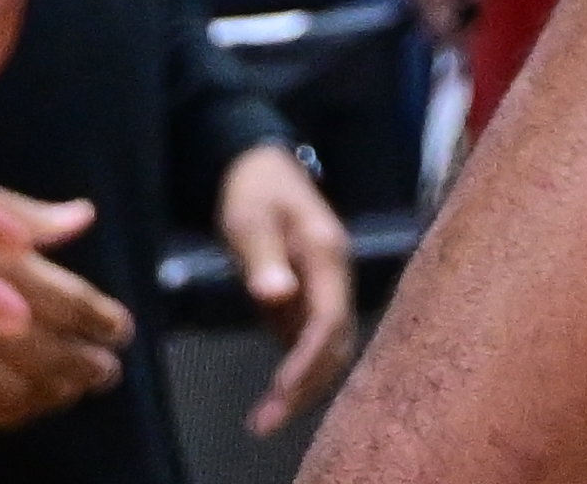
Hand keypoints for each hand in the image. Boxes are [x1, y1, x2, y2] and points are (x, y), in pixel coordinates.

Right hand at [0, 226, 131, 434]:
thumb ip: (30, 216)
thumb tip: (85, 217)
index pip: (63, 302)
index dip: (99, 318)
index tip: (120, 327)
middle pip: (45, 351)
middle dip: (85, 363)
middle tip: (110, 368)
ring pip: (15, 388)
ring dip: (55, 392)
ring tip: (80, 386)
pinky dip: (13, 413)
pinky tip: (34, 404)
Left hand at [217, 139, 366, 437]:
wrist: (261, 165)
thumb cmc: (254, 189)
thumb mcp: (249, 218)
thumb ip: (263, 258)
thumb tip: (277, 297)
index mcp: (327, 255)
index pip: (328, 319)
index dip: (307, 359)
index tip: (280, 389)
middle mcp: (337, 277)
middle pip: (335, 343)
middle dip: (306, 386)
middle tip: (267, 421)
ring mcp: (328, 288)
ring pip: (329, 348)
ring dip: (304, 385)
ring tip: (267, 418)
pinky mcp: (314, 297)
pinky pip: (315, 342)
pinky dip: (301, 371)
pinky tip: (278, 396)